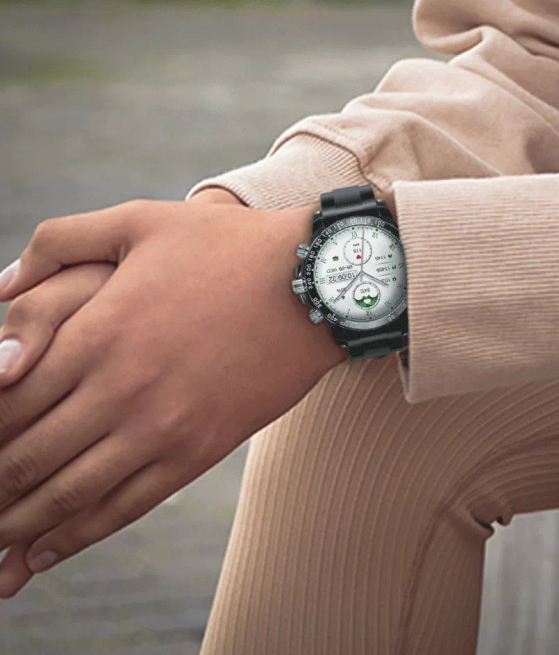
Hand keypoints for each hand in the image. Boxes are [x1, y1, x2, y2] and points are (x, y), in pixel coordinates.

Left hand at [0, 193, 346, 596]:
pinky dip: (76, 537)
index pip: (6, 400)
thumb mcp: (138, 220)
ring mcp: (162, 427)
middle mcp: (121, 389)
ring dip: (17, 524)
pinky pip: (124, 507)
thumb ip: (58, 242)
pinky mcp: (199, 450)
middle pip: (25, 457)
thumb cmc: (227, 247)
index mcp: (98, 330)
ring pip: (67, 494)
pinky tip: (44, 552)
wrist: (313, 284)